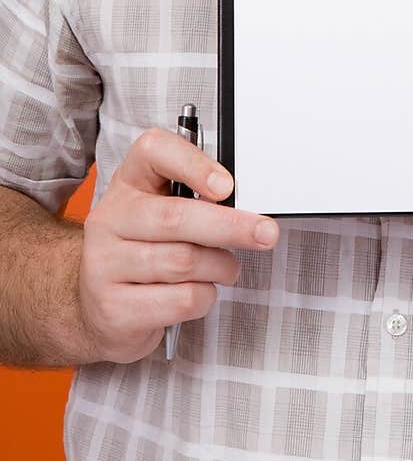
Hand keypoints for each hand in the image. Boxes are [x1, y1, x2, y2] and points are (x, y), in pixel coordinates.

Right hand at [77, 127, 279, 363]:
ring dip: (220, 267)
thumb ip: (197, 200)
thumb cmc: (145, 251)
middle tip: (266, 233)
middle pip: (176, 217)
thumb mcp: (163, 213)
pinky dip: (205, 297)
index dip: (193, 163)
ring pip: (184, 262)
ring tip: (225, 268)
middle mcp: (110, 219)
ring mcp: (104, 265)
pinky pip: (181, 300)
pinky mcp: (114, 308)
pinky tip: (198, 292)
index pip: (152, 151)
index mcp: (128, 183)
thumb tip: (248, 206)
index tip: (227, 185)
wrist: (98, 309)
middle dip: (231, 226)